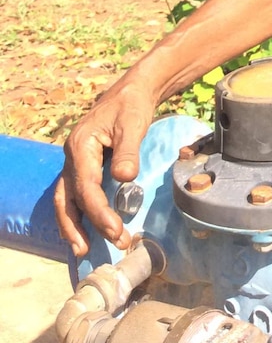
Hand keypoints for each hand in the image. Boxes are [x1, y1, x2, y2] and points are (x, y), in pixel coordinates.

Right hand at [54, 80, 155, 256]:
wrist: (132, 92)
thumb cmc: (132, 105)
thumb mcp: (133, 123)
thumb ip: (128, 151)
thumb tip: (124, 178)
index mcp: (81, 145)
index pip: (85, 186)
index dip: (99, 211)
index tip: (115, 229)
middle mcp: (73, 156)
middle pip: (67, 199)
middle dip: (79, 227)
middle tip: (97, 248)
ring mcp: (76, 162)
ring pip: (66, 200)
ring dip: (75, 226)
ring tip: (85, 250)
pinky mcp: (85, 166)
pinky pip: (75, 195)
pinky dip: (79, 215)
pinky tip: (88, 231)